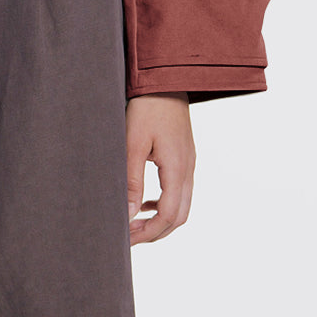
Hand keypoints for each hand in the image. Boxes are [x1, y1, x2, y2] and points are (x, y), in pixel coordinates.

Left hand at [125, 92, 195, 243]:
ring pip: (181, 205)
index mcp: (177, 168)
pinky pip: (179, 190)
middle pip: (179, 216)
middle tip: (129, 238)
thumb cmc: (146, 106)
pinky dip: (163, 203)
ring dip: (160, 219)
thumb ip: (131, 180)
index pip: (168, 216)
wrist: (165, 77)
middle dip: (155, 232)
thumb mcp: (133, 143)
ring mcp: (189, 162)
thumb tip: (128, 215)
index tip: (127, 239)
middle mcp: (188, 168)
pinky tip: (145, 202)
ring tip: (134, 224)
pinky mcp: (184, 155)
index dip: (148, 233)